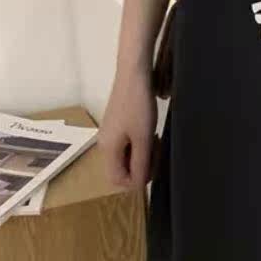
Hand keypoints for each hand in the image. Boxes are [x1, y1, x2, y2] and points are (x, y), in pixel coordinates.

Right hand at [100, 65, 156, 191]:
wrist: (134, 75)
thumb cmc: (138, 106)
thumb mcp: (143, 139)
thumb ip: (140, 164)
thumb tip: (137, 186)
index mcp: (108, 149)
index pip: (117, 180)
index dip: (136, 180)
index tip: (153, 166)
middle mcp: (104, 144)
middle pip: (121, 169)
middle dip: (141, 166)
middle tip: (156, 152)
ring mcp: (109, 133)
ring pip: (126, 156)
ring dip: (142, 155)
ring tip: (154, 141)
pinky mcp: (116, 125)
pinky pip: (127, 144)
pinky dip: (139, 144)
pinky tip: (149, 133)